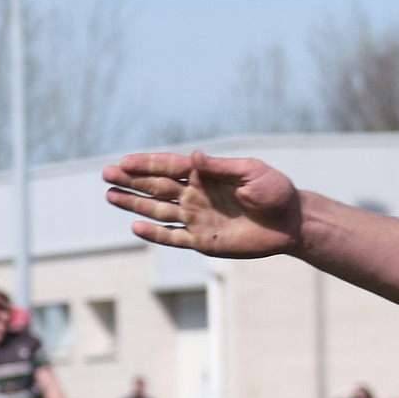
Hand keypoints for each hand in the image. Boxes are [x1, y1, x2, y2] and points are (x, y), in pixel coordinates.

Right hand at [104, 151, 302, 256]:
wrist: (292, 223)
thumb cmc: (275, 192)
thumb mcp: (252, 172)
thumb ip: (220, 167)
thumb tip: (192, 156)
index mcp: (205, 176)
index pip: (169, 167)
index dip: (146, 164)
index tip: (124, 161)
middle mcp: (196, 195)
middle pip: (156, 187)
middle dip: (131, 181)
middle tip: (107, 175)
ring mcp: (197, 218)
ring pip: (158, 210)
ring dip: (134, 203)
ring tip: (110, 196)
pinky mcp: (203, 241)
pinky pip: (173, 237)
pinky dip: (155, 233)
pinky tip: (136, 226)